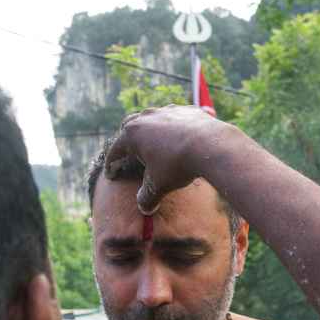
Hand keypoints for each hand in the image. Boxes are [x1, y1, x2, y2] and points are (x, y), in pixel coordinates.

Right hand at [104, 105, 223, 213]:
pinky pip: (174, 118)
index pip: (115, 151)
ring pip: (151, 118)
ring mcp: (167, 111)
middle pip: (128, 126)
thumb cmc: (177, 165)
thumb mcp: (158, 186)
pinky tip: (178, 139)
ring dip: (149, 131)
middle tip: (128, 152)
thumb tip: (144, 208)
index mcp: (133, 134)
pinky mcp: (186, 110)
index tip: (110, 174)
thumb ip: (147, 197)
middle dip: (126, 140)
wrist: (210, 145)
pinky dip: (172, 128)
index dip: (111, 165)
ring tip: (154, 144)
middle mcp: (146, 118)